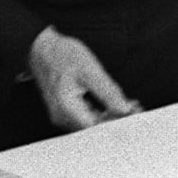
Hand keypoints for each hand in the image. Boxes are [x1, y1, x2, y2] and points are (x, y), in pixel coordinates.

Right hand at [27, 27, 141, 131]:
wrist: (41, 49)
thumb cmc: (62, 55)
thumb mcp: (90, 69)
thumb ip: (108, 91)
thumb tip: (124, 109)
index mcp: (67, 108)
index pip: (98, 127)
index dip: (118, 123)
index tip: (133, 115)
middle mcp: (62, 117)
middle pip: (95, 128)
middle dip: (117, 119)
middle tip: (135, 107)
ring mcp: (63, 115)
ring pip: (92, 124)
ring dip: (111, 116)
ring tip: (128, 104)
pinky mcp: (66, 111)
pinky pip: (86, 118)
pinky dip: (102, 113)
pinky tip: (113, 104)